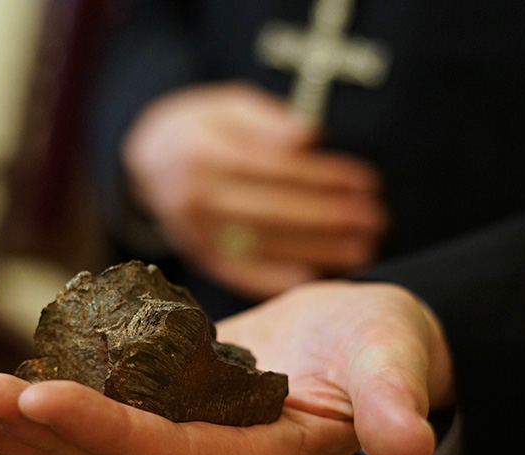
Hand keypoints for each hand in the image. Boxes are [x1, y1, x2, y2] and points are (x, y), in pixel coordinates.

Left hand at [0, 281, 454, 454]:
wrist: (360, 344)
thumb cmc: (383, 348)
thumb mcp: (397, 362)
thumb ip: (397, 400)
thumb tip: (411, 445)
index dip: (107, 432)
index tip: (40, 394)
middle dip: (41, 433)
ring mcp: (184, 446)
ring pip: (94, 451)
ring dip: (28, 427)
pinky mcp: (166, 417)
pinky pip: (98, 421)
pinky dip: (49, 406)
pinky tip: (2, 388)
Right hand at [122, 82, 388, 298]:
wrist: (147, 159)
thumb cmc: (202, 128)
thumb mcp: (228, 104)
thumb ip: (268, 119)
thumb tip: (310, 136)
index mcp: (203, 150)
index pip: (276, 167)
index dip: (325, 177)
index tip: (367, 183)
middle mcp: (194, 194)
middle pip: (272, 209)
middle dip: (330, 217)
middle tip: (376, 221)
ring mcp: (193, 230)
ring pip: (262, 243)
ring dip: (316, 250)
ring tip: (362, 250)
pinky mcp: (197, 255)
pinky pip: (239, 272)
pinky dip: (274, 279)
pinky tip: (312, 279)